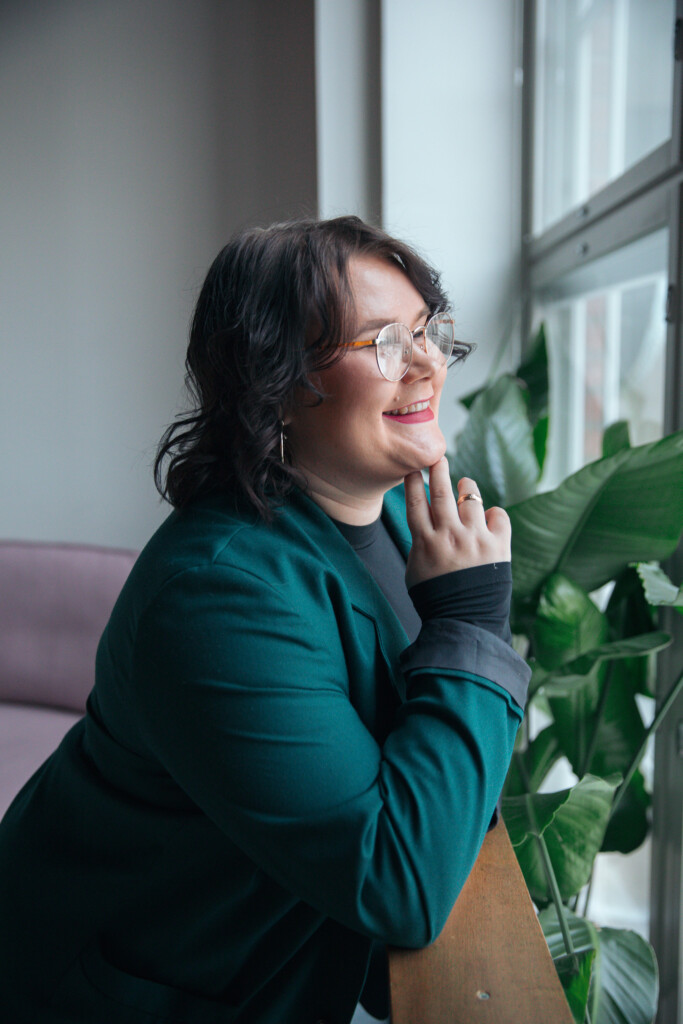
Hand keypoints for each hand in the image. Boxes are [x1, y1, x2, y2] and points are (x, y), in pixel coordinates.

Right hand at [404, 459, 510, 589]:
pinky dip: (494, 514)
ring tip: (465, 485)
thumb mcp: (414, 570)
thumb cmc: (436, 599)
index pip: (416, 502)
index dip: (414, 481)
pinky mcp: (498, 546)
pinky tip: (489, 517)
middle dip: (439, 469)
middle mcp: (449, 535)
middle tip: (437, 456)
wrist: (465, 622)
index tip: (414, 467)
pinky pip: (499, 516)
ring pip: (471, 497)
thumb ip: (418, 544)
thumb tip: (423, 526)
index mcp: (425, 541)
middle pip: (441, 492)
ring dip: (467, 487)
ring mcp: (475, 538)